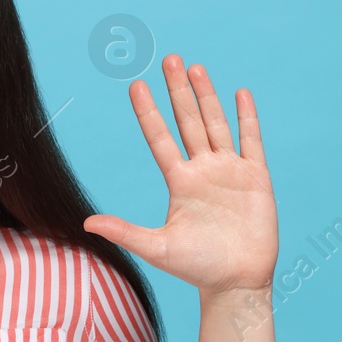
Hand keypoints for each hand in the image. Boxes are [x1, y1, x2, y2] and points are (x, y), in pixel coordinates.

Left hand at [82, 54, 277, 296]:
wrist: (236, 283)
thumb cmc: (196, 268)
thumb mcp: (156, 247)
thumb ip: (124, 231)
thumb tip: (85, 223)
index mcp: (179, 182)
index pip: (160, 138)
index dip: (149, 112)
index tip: (136, 85)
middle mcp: (203, 170)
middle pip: (187, 121)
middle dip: (178, 90)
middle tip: (169, 58)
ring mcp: (229, 171)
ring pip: (216, 124)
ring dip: (206, 96)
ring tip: (195, 67)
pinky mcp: (256, 178)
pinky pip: (251, 141)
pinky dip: (247, 117)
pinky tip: (240, 93)